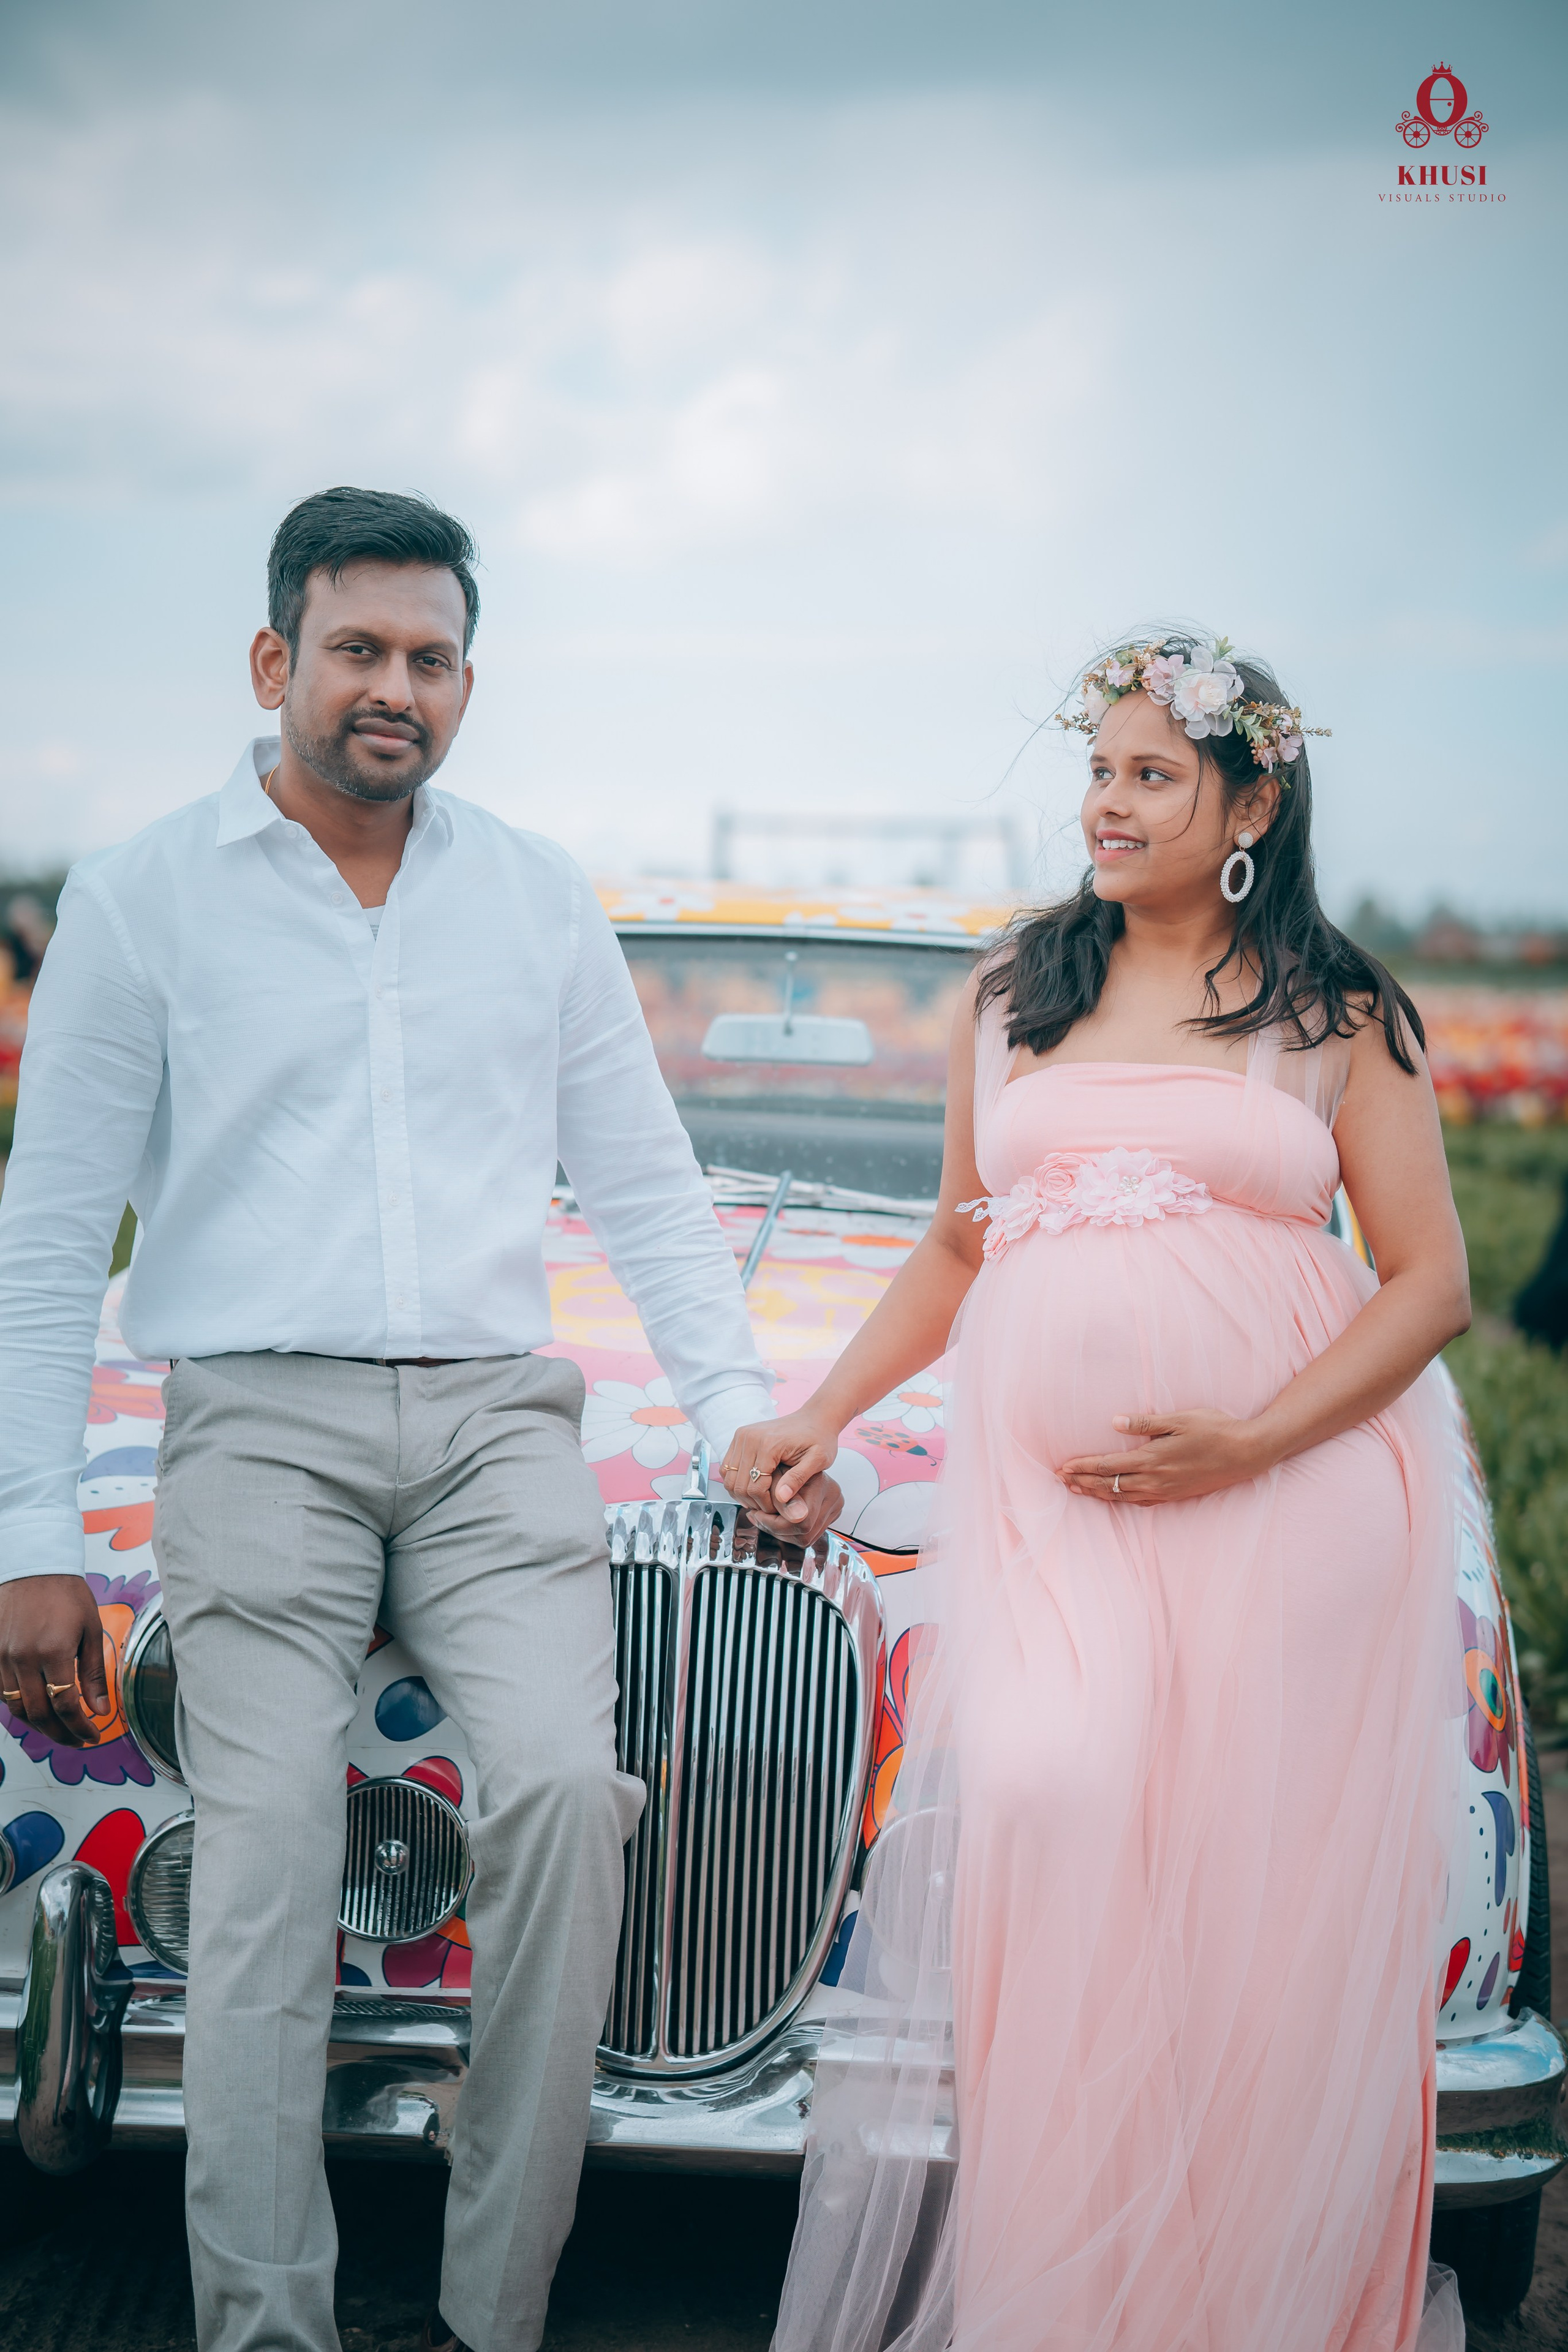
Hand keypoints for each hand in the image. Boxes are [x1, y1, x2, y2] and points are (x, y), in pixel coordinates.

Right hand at [0, 1574, 112, 1746]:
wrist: (33, 1568)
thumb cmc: (66, 1595)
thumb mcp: (91, 1630)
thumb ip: (93, 1673)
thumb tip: (100, 1709)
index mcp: (53, 1652)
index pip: (66, 1705)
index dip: (80, 1727)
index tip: (92, 1735)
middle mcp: (23, 1659)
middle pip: (39, 1714)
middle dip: (61, 1734)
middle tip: (77, 1740)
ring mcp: (3, 1658)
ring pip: (17, 1708)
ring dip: (39, 1726)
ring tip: (58, 1730)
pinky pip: (1, 1693)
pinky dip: (18, 1707)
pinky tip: (35, 1710)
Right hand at [721, 1413, 843, 1547]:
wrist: (815, 1418)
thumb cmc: (818, 1438)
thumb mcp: (818, 1460)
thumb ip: (798, 1478)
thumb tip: (781, 1498)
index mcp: (768, 1444)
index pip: (755, 1487)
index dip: (765, 1504)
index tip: (779, 1508)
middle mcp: (750, 1437)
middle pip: (738, 1484)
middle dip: (753, 1501)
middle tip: (770, 1507)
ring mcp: (742, 1436)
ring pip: (729, 1478)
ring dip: (742, 1493)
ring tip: (762, 1498)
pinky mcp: (739, 1437)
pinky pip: (728, 1467)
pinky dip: (737, 1481)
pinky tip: (754, 1486)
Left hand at [1058, 1410, 1268, 1506]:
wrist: (1246, 1453)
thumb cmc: (1215, 1429)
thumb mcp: (1180, 1418)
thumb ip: (1146, 1422)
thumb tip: (1114, 1422)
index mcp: (1153, 1458)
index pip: (1108, 1465)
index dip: (1083, 1467)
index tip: (1063, 1467)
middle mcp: (1156, 1479)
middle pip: (1110, 1484)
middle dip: (1083, 1482)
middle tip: (1061, 1480)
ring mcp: (1166, 1491)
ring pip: (1123, 1496)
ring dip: (1098, 1493)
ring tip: (1077, 1489)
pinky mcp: (1176, 1495)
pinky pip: (1141, 1502)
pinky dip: (1120, 1501)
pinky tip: (1114, 1498)